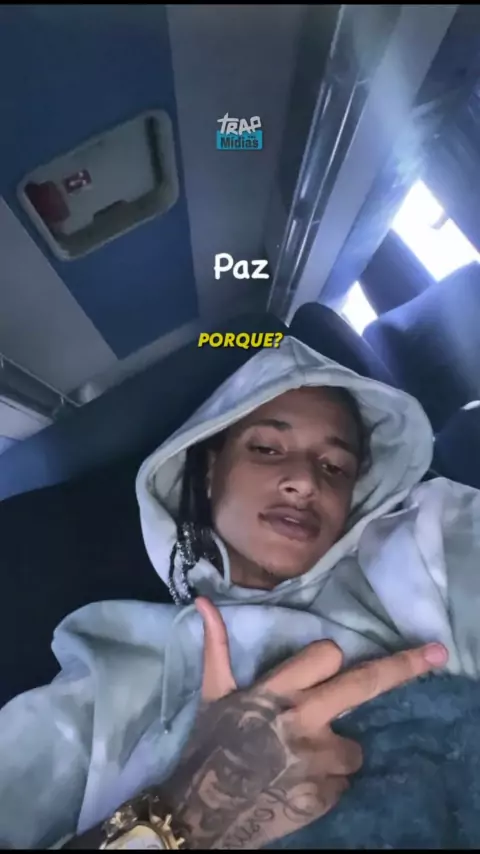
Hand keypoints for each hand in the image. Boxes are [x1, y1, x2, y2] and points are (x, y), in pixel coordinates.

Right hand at [159, 598, 447, 849]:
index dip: (327, 659)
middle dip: (404, 666)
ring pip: (355, 746)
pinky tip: (299, 784)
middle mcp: (303, 718)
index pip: (328, 654)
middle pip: (365, 683)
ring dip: (336, 752)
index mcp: (277, 690)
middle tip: (436, 653)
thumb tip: (202, 601)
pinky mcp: (323, 794)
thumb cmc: (209, 746)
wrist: (201, 812)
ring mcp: (317, 758)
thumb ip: (217, 646)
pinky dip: (327, 783)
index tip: (325, 668)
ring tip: (301, 760)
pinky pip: (343, 782)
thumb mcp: (213, 694)